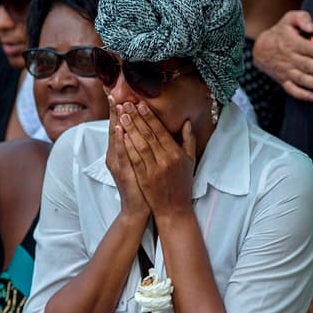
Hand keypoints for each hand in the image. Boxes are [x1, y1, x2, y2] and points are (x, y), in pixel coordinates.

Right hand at [107, 95, 151, 220]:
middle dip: (116, 112)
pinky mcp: (122, 172)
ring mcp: (117, 164)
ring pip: (116, 139)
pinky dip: (119, 142)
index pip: (118, 127)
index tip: (117, 94)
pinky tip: (119, 130)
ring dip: (117, 122)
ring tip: (118, 106)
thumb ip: (142, 145)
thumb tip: (145, 127)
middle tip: (115, 94)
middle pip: (114, 129)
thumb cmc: (143, 185)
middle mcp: (115, 156)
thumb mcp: (141, 162)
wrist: (138, 208)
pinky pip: (121, 154)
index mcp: (120, 151)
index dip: (118, 111)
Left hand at [118, 100, 194, 220]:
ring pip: (140, 145)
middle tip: (127, 103)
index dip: (150, 117)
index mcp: (177, 154)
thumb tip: (186, 122)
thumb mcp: (190, 161)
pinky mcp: (144, 178)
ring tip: (122, 114)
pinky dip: (127, 146)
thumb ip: (189, 140)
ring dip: (130, 128)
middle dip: (137, 117)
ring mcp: (154, 170)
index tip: (141, 103)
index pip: (161, 131)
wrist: (174, 209)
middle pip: (148, 135)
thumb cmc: (182, 184)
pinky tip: (121, 135)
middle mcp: (166, 160)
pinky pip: (135, 159)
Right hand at [252, 11, 312, 101]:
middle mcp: (290, 58)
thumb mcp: (290, 19)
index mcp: (292, 42)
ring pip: (301, 79)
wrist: (261, 49)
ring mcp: (286, 71)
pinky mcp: (284, 81)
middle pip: (307, 65)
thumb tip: (312, 28)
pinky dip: (301, 95)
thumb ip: (302, 19)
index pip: (307, 48)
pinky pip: (292, 90)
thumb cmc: (281, 32)